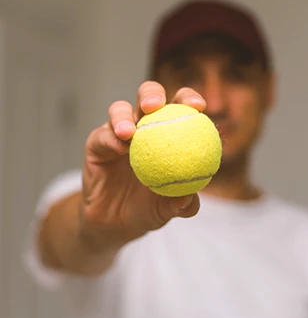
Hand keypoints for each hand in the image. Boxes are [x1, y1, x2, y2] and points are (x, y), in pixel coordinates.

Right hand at [80, 81, 206, 252]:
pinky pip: (102, 136)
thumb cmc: (148, 208)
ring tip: (129, 131)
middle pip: (148, 96)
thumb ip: (183, 204)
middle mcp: (143, 127)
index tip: (199, 107)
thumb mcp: (168, 209)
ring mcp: (118, 133)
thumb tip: (190, 198)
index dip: (189, 99)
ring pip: (119, 109)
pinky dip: (110, 139)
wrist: (116, 223)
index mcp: (167, 133)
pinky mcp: (97, 143)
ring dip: (123, 116)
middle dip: (152, 94)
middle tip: (156, 106)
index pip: (180, 107)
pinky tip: (119, 148)